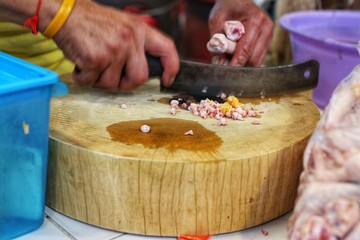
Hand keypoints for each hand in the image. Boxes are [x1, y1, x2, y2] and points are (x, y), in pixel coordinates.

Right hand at [51, 0, 178, 90]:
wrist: (64, 12)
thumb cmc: (92, 20)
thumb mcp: (122, 24)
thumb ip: (136, 42)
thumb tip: (145, 66)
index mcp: (139, 29)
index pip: (166, 49)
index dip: (171, 67)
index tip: (167, 79)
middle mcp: (129, 39)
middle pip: (139, 77)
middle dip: (126, 84)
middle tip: (114, 78)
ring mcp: (113, 50)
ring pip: (113, 83)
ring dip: (100, 80)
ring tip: (92, 63)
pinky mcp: (95, 59)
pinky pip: (92, 81)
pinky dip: (84, 78)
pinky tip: (81, 63)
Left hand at [209, 0, 273, 65]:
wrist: (238, 0)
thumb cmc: (227, 8)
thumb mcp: (217, 21)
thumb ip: (217, 41)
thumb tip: (219, 63)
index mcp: (255, 20)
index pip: (246, 49)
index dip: (236, 63)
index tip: (227, 72)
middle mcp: (266, 27)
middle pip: (254, 59)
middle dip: (239, 65)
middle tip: (225, 65)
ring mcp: (269, 34)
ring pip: (258, 61)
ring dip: (244, 64)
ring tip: (230, 59)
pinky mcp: (268, 40)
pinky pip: (259, 57)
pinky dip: (247, 60)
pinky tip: (238, 56)